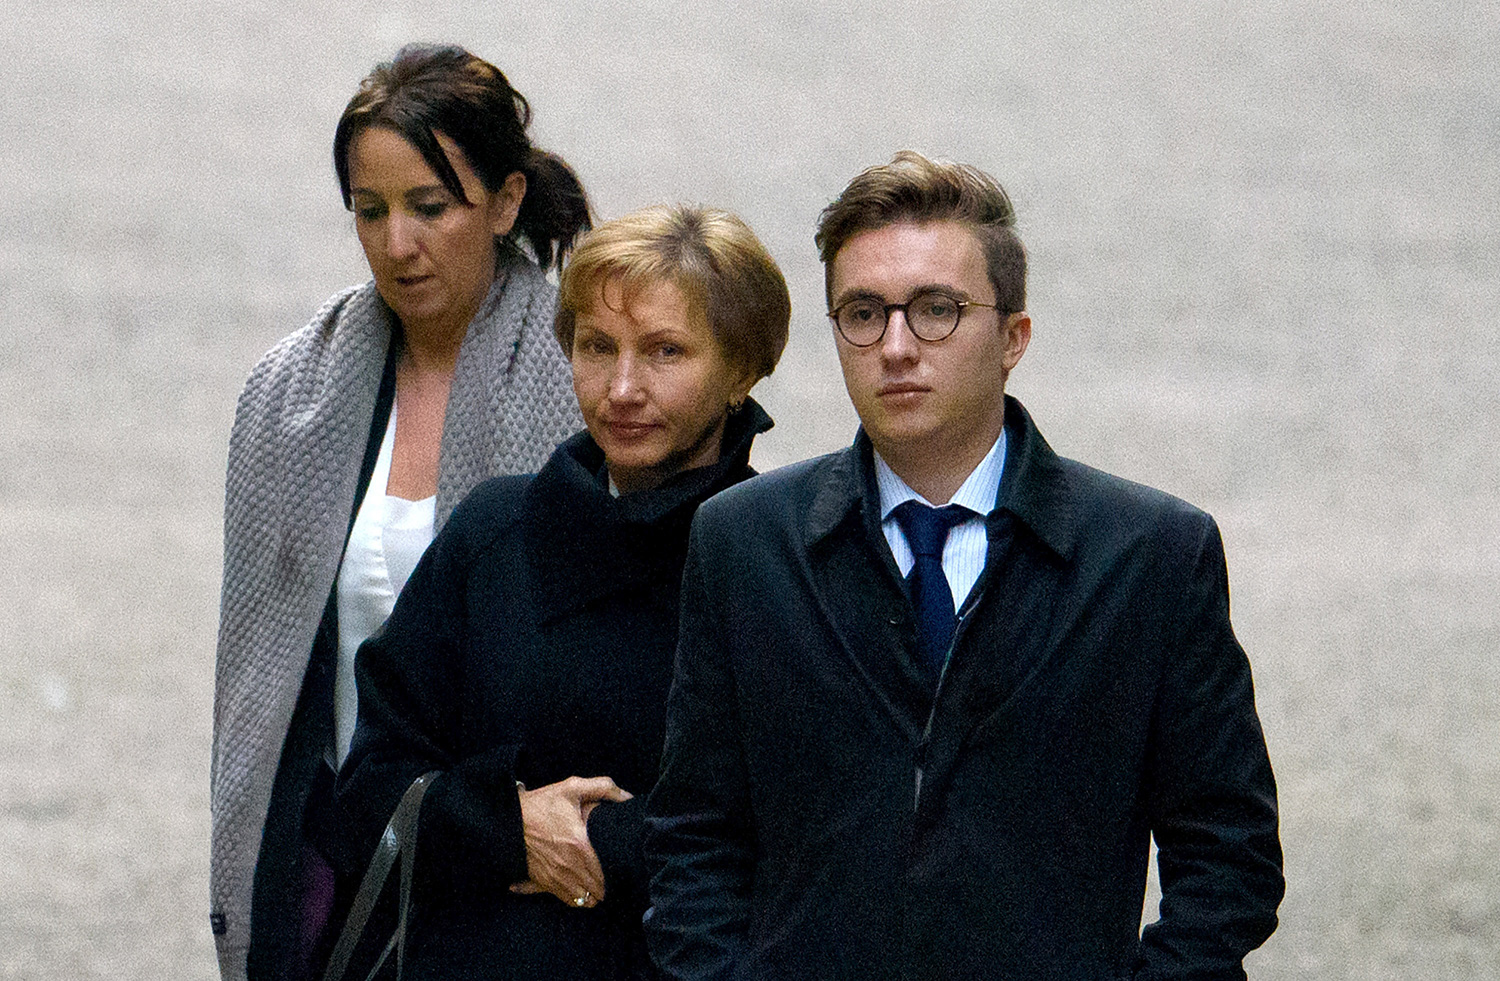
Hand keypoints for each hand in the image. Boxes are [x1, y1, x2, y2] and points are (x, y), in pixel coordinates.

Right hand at [510, 775, 631, 907]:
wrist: (508, 818)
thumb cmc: (542, 804)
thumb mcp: (573, 788)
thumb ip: (604, 788)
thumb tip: (628, 796)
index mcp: (579, 847)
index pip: (602, 876)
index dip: (612, 879)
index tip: (616, 874)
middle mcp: (567, 867)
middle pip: (592, 892)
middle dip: (602, 889)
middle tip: (608, 882)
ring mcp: (552, 877)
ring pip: (577, 900)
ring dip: (588, 896)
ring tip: (594, 888)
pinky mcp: (540, 880)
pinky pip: (558, 898)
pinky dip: (567, 898)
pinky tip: (572, 892)